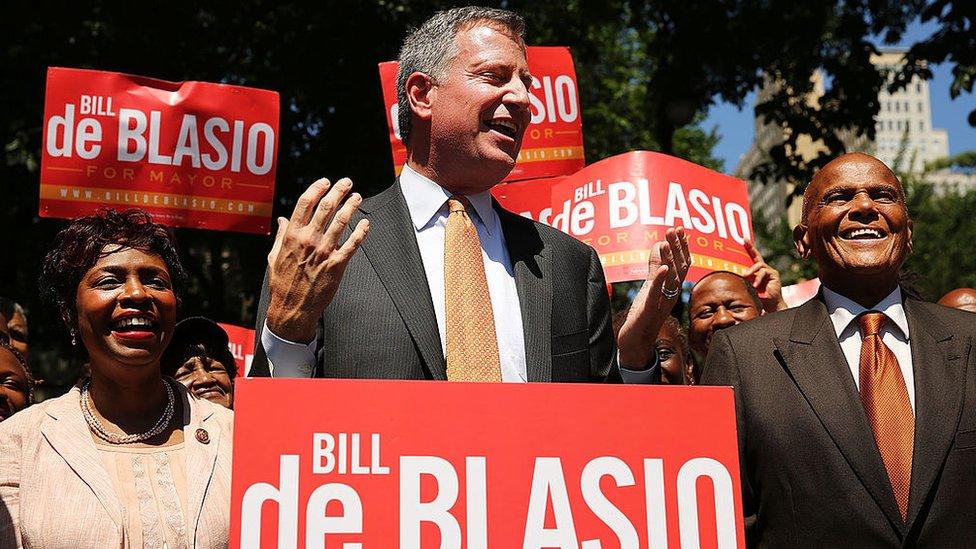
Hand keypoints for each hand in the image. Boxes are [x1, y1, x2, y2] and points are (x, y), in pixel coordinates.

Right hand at [266, 178, 369, 342]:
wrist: (292, 308)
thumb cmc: (282, 283)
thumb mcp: (274, 257)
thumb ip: (281, 236)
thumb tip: (283, 220)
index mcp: (292, 235)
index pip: (306, 203)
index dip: (317, 188)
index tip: (325, 182)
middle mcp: (308, 239)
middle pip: (326, 207)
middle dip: (339, 191)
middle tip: (347, 183)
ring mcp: (324, 251)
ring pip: (341, 221)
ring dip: (352, 206)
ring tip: (358, 198)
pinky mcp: (337, 264)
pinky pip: (353, 243)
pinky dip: (361, 231)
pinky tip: (366, 224)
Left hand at [617, 227, 690, 368]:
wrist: (636, 343)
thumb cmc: (643, 315)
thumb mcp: (649, 287)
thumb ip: (655, 267)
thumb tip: (659, 244)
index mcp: (671, 289)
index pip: (682, 264)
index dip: (682, 246)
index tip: (679, 229)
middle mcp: (670, 295)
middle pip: (679, 269)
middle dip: (677, 248)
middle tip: (674, 229)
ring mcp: (661, 304)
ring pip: (670, 280)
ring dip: (669, 259)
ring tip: (666, 241)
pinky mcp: (649, 312)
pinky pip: (657, 294)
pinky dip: (661, 280)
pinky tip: (664, 268)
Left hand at [742, 240, 787, 312]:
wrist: (770, 305)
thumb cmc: (759, 297)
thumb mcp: (748, 287)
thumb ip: (744, 280)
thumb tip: (733, 275)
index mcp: (757, 271)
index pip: (753, 257)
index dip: (749, 247)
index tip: (744, 239)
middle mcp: (764, 269)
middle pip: (757, 255)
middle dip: (751, 247)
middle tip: (744, 241)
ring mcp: (770, 271)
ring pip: (759, 265)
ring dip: (751, 271)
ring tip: (745, 276)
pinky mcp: (774, 274)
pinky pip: (764, 272)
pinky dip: (758, 278)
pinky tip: (755, 285)